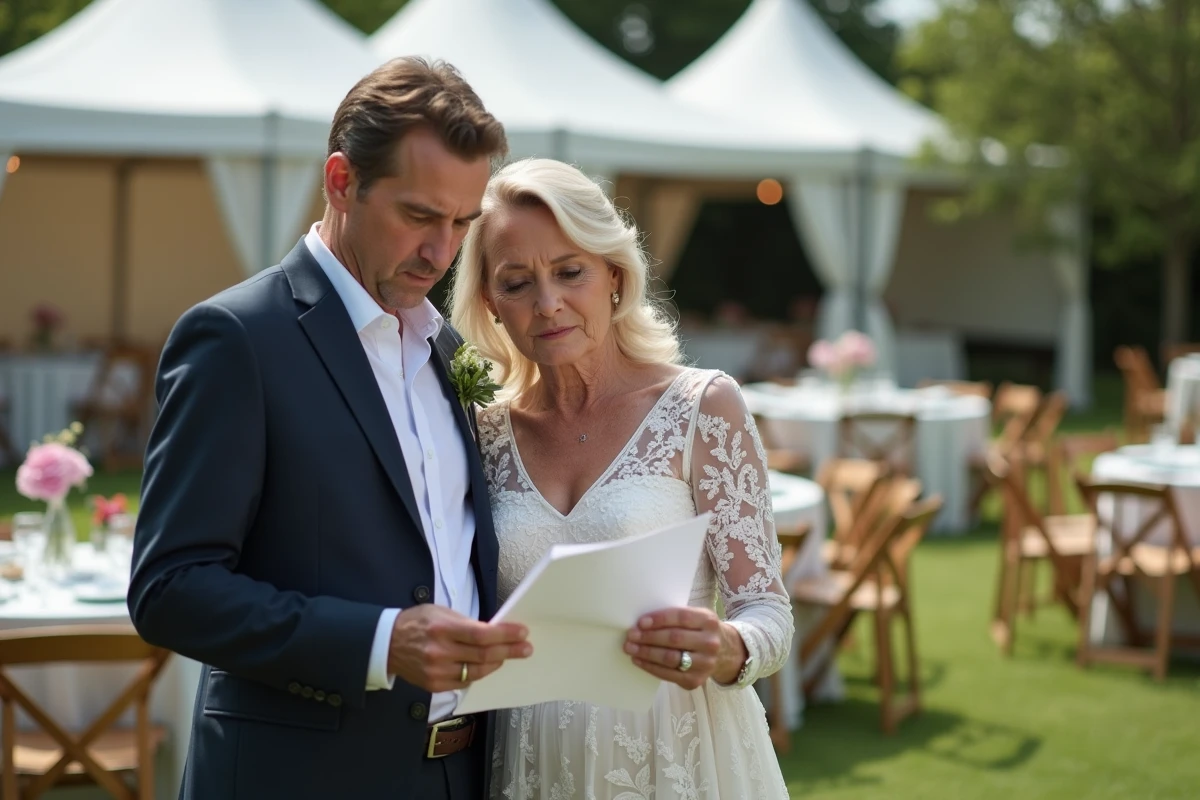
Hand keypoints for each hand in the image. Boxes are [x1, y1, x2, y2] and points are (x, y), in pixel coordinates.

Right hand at [388, 605, 531, 692]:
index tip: (522, 633)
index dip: (505, 635)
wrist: (386, 644)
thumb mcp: (440, 613)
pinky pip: (465, 681)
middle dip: (510, 651)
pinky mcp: (434, 685)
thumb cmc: (417, 623)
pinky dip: (478, 673)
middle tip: (526, 648)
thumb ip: (466, 623)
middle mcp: (440, 652)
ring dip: (497, 663)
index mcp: (442, 629)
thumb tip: (493, 632)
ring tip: (508, 656)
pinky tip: (485, 665)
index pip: (482, 635)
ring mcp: (437, 672)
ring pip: (477, 671)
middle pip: (484, 655)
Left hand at [624, 607, 743, 690]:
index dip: (659, 619)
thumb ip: (676, 617)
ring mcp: (705, 663)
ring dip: (646, 653)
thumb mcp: (697, 617)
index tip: (640, 622)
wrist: (724, 653)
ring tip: (630, 648)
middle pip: (674, 639)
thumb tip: (642, 622)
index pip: (681, 617)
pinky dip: (650, 667)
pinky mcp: (696, 681)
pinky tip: (639, 660)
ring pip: (670, 658)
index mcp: (708, 621)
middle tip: (631, 635)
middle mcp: (710, 642)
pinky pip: (669, 675)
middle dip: (648, 637)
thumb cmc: (700, 630)